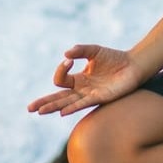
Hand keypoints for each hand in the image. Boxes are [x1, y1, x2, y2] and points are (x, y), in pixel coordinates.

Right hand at [27, 44, 143, 116]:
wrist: (133, 65)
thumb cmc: (114, 58)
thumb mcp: (94, 51)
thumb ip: (80, 51)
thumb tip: (66, 55)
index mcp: (79, 79)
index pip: (61, 80)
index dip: (61, 70)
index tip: (68, 60)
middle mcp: (82, 90)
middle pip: (58, 98)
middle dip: (44, 102)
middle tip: (29, 108)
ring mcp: (90, 95)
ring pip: (67, 103)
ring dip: (53, 107)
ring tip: (40, 111)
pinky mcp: (100, 98)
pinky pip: (82, 104)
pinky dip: (72, 107)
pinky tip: (62, 112)